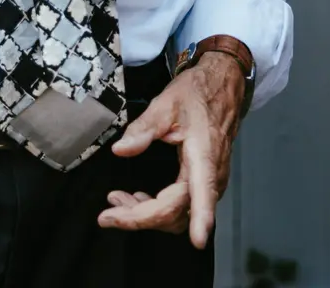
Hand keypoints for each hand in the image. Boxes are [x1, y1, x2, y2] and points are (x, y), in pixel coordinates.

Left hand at [97, 52, 247, 247]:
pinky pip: (182, 206)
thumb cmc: (196, 94)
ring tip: (117, 202)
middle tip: (108, 213)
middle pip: (179, 212)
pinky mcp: (204, 183)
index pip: (202, 194)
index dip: (200, 220)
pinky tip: (138, 198)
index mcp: (204, 157)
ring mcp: (210, 182)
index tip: (198, 241)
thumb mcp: (165, 105)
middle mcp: (211, 176)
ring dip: (147, 215)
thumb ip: (142, 130)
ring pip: (179, 214)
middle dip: (141, 218)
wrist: (220, 87)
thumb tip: (120, 150)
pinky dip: (157, 208)